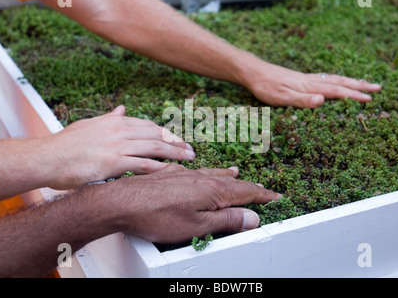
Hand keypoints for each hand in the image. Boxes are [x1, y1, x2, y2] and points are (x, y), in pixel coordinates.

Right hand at [43, 105, 193, 189]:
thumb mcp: (90, 124)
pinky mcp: (112, 163)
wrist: (46, 157)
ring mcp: (117, 146)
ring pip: (155, 147)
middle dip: (178, 142)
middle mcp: (120, 130)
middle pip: (157, 135)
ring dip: (175, 153)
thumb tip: (122, 109)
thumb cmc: (66, 144)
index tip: (179, 139)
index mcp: (115, 121)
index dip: (167, 133)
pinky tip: (170, 171)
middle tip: (192, 150)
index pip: (149, 125)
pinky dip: (158, 167)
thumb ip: (109, 118)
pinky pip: (142, 164)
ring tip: (190, 159)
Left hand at [114, 164, 281, 242]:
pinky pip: (195, 171)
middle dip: (249, 187)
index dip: (263, 196)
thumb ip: (226, 221)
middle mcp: (201, 178)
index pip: (245, 193)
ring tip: (237, 173)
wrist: (121, 201)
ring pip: (213, 174)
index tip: (277, 197)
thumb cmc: (156, 216)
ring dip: (228, 176)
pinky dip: (206, 172)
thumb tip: (252, 217)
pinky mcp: (169, 174)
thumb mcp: (196, 226)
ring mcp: (184, 174)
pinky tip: (199, 171)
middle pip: (232, 183)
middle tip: (262, 190)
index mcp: (212, 191)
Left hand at [244, 62, 381, 107]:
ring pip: (334, 79)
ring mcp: (307, 79)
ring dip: (351, 81)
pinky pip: (326, 79)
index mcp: (309, 87)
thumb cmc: (266, 87)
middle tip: (378, 87)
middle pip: (340, 82)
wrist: (255, 73)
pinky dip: (338, 80)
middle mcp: (311, 81)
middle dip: (359, 85)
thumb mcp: (282, 97)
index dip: (353, 95)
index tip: (370, 99)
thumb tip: (323, 100)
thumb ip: (302, 100)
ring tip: (365, 83)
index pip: (336, 91)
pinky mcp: (302, 79)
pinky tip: (338, 82)